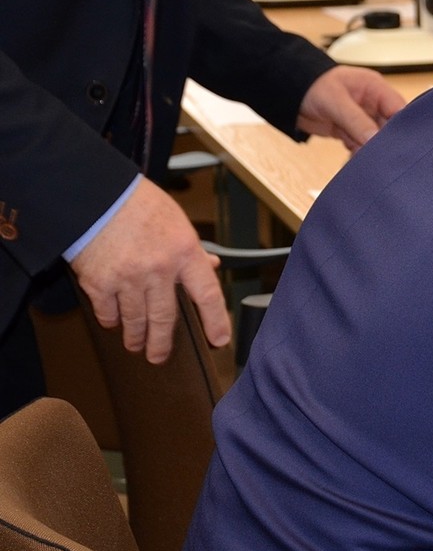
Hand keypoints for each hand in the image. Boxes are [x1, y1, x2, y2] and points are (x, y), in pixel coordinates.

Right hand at [69, 176, 231, 363]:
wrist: (95, 194)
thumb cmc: (139, 204)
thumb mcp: (177, 223)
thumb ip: (194, 250)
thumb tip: (212, 267)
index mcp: (185, 253)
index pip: (208, 295)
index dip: (216, 322)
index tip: (219, 340)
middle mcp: (159, 270)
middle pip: (166, 319)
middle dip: (163, 343)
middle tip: (160, 357)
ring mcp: (128, 278)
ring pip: (135, 321)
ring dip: (136, 337)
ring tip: (136, 346)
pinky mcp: (99, 282)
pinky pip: (108, 312)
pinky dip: (110, 320)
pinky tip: (113, 323)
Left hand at [295, 65, 405, 149]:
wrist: (288, 93)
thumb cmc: (311, 86)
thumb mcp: (335, 101)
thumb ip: (356, 121)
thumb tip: (375, 140)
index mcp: (375, 88)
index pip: (399, 109)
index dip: (401, 127)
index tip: (398, 146)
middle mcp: (373, 104)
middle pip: (390, 127)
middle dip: (383, 143)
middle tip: (379, 158)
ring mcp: (363, 118)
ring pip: (375, 140)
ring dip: (368, 151)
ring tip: (361, 159)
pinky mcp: (352, 131)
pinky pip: (361, 145)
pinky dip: (357, 154)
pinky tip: (352, 160)